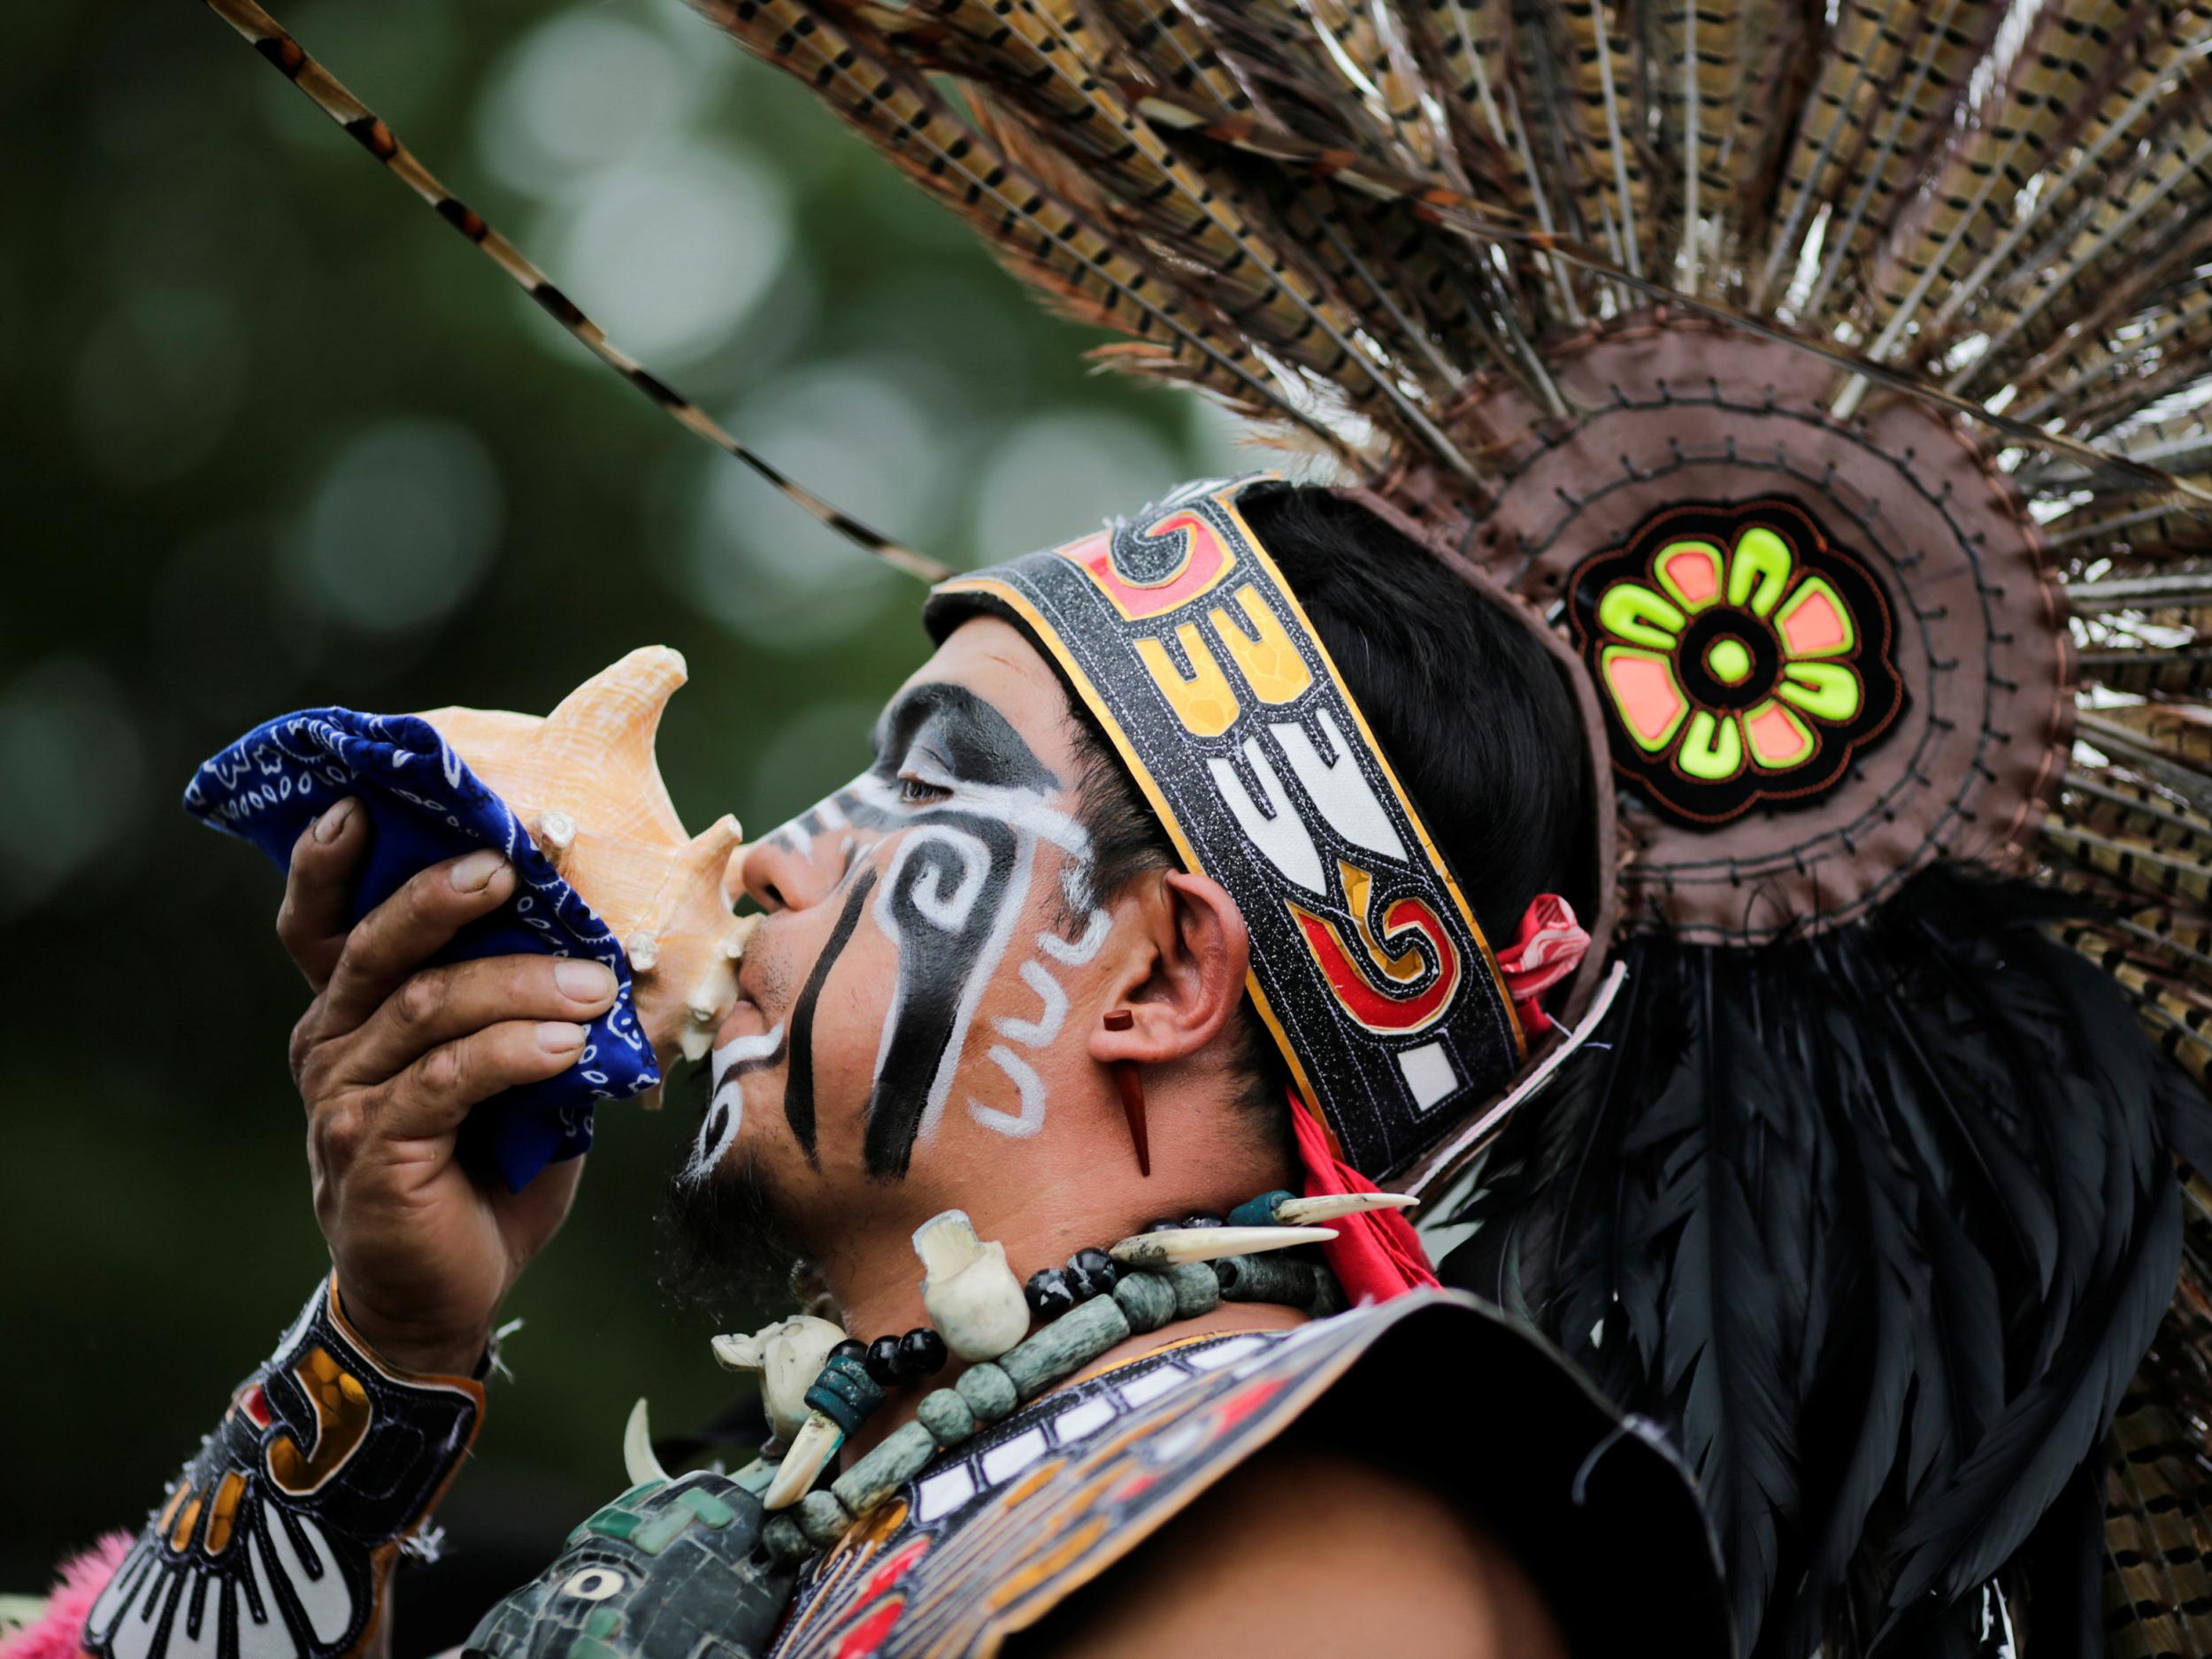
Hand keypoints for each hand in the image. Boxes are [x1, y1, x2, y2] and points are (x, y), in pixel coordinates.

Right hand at [278, 797, 616, 1374]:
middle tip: (510, 865)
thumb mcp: (510, 1071)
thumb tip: (610, 939)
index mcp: (357, 1010)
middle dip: (444, 895)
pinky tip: (567, 1048)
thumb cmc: (482, 1168)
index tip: (367, 802)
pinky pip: (446, 1081)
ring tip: (592, 985)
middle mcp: (334, 1042)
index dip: (329, 861)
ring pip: (428, 1009)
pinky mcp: (374, 1149)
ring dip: (518, 985)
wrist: (445, 1294)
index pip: (323, 922)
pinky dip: (512, 1054)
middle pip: (379, 946)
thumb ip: (527, 1006)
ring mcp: (346, 1098)